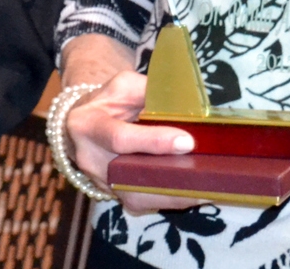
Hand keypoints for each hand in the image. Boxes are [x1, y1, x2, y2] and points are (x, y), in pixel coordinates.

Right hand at [63, 72, 198, 213]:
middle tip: (204, 174)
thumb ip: (149, 93)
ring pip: (137, 198)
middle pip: (130, 177)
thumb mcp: (123, 86)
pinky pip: (142, 203)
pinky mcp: (114, 195)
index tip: (187, 142)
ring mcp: (100, 182)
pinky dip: (168, 200)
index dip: (153, 141)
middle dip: (168, 178)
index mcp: (88, 124)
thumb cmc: (108, 102)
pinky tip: (193, 194)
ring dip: (172, 196)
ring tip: (206, 189)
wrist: (83, 124)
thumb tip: (184, 106)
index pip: (120, 138)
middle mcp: (90, 159)